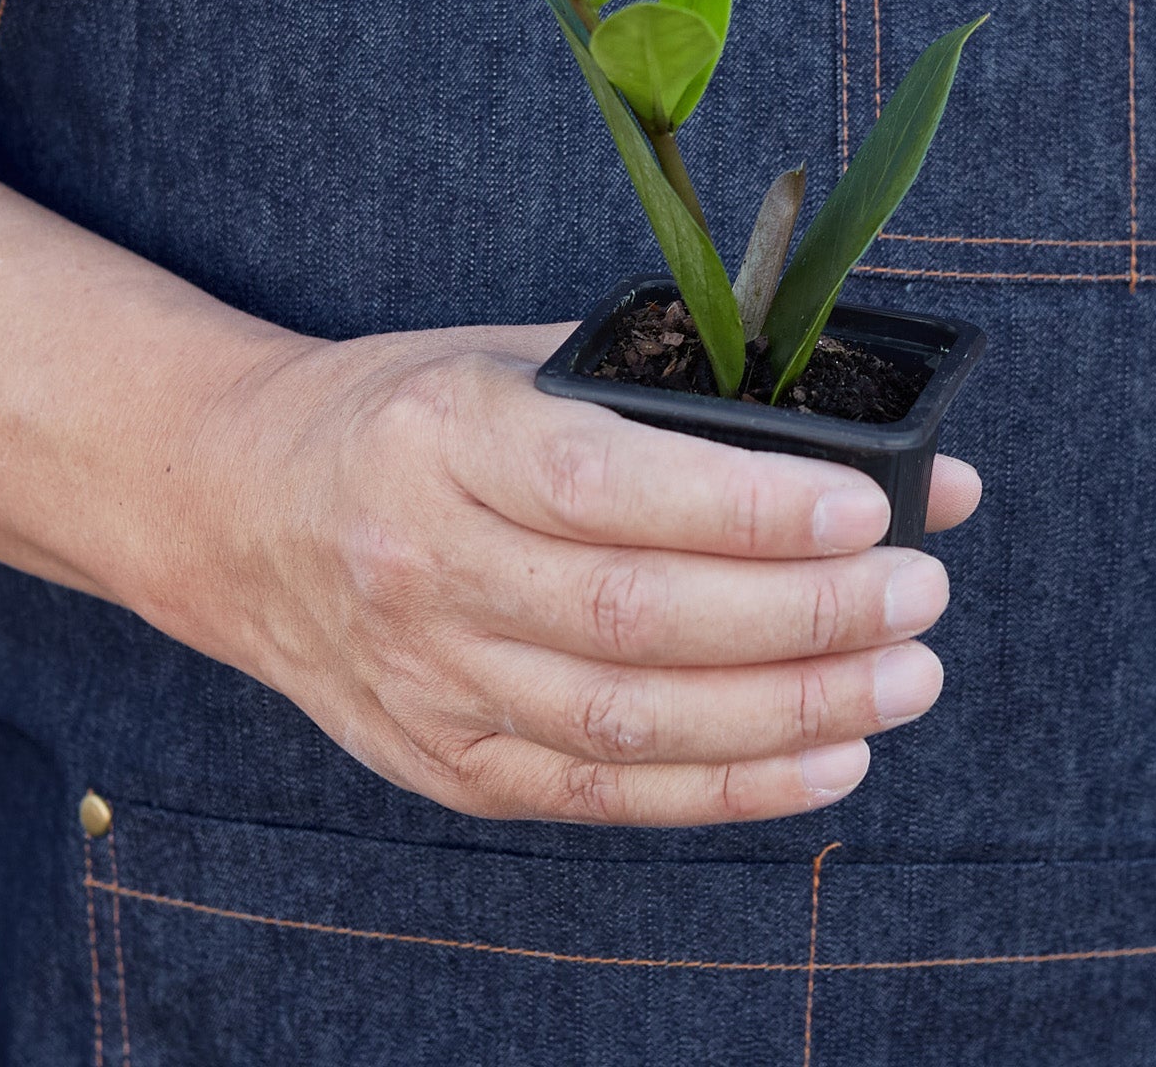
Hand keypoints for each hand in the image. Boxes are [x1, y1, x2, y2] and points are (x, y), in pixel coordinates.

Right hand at [167, 321, 981, 827]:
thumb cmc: (406, 413)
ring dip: (787, 712)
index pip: (604, 485)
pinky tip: (828, 758)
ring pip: (627, 723)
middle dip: (800, 616)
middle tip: (916, 593)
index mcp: (443, 437)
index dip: (744, 506)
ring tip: (902, 677)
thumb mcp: (523, 359)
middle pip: (631, 616)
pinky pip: (600, 794)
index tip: (866, 505)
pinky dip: (728, 789)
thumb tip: (900, 460)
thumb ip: (694, 400)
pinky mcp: (443, 761)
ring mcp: (427, 678)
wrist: (239, 509)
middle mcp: (423, 564)